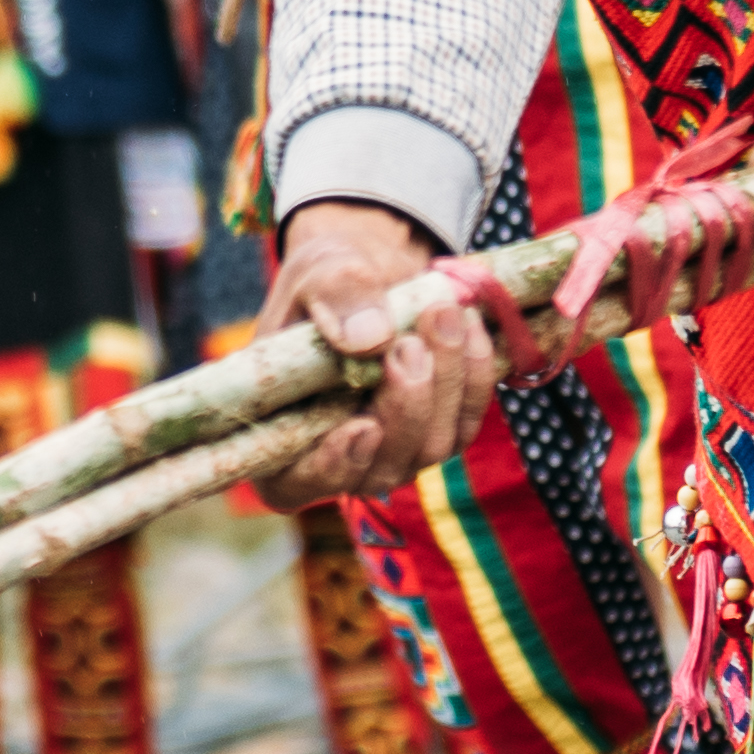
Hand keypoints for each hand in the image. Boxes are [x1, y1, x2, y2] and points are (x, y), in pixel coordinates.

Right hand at [260, 199, 499, 500]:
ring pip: (430, 448)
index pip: (293, 482)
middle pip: (380, 467)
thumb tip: (368, 340)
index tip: (362, 426)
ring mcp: (394, 450)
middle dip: (405, 407)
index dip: (329, 468)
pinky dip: (473, 376)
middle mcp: (339, 455)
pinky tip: (468, 326)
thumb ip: (334, 297)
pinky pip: (466, 421)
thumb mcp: (318, 270)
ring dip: (444, 384)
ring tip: (442, 314)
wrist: (374, 272)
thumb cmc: (328, 280)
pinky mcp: (439, 430)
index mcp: (281, 431)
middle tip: (410, 342)